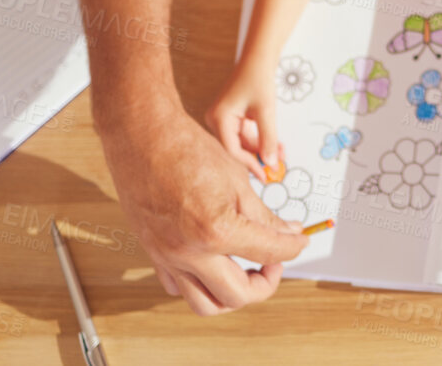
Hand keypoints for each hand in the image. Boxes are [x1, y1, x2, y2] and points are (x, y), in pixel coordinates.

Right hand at [96, 101, 305, 314]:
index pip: (268, 254)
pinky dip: (200, 286)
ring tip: (245, 270)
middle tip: (273, 261)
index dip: (292, 248)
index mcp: (216, 231)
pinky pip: (179, 288)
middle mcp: (189, 253)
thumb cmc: (187, 149)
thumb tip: (288, 233)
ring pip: (205, 305)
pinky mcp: (154, 254)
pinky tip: (213, 265)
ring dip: (231, 296)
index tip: (298, 243)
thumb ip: (263, 216)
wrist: (143, 136)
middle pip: (238, 295)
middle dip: (265, 284)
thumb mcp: (237, 180)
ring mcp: (168, 257)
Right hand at [206, 58, 282, 181]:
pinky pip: (244, 134)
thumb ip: (268, 139)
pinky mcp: (231, 116)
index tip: (266, 175)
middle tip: (277, 167)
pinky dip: (259, 139)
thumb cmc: (259, 79)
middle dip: (258, 156)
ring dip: (261, 148)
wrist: (258, 58)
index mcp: (219, 118)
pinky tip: (275, 145)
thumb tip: (271, 163)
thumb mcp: (266, 111)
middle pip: (237, 148)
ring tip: (281, 154)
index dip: (250, 164)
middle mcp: (216, 119)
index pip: (232, 150)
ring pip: (242, 142)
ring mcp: (223, 118)